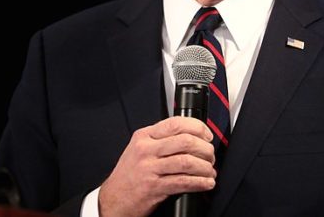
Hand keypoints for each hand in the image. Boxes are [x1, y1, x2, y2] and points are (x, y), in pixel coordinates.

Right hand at [98, 116, 215, 216]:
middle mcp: (146, 150)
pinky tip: (206, 183)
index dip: (198, 128)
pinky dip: (200, 183)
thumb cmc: (128, 175)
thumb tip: (191, 137)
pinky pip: (183, 182)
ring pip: (187, 161)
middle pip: (185, 141)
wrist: (112, 200)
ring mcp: (149, 169)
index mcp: (144, 136)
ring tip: (210, 171)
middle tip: (210, 156)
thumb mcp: (139, 149)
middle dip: (205, 149)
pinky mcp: (154, 187)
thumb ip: (160, 140)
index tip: (207, 136)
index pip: (176, 123)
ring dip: (205, 167)